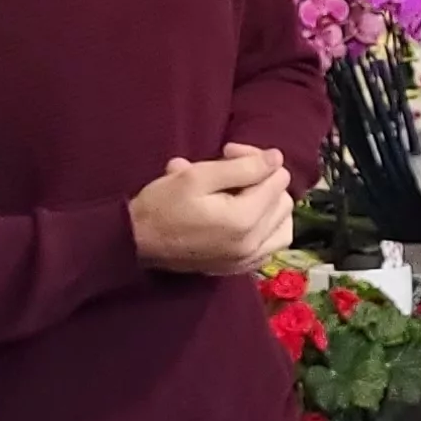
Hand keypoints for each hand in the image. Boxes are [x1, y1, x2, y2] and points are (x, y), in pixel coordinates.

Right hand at [131, 150, 288, 275]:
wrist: (136, 241)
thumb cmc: (162, 205)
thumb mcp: (197, 176)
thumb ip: (242, 166)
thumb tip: (276, 159)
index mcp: (244, 220)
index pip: (277, 179)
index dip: (256, 158)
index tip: (228, 152)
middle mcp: (252, 245)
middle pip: (284, 202)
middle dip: (264, 179)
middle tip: (232, 169)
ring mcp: (247, 260)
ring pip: (284, 226)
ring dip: (270, 205)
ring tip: (245, 192)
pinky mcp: (239, 268)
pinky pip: (270, 246)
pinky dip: (266, 228)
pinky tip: (247, 216)